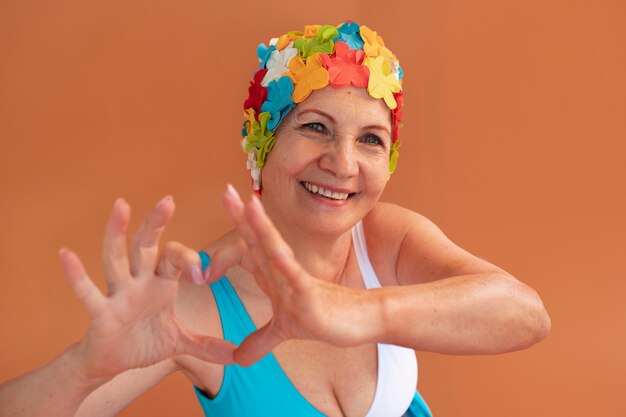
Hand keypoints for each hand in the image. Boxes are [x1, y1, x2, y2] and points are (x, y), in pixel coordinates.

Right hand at [59, 196, 235, 380]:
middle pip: (146, 247)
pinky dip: (75, 275)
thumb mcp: (179, 344)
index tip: (204, 273)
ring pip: (117, 258)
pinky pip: (87, 292)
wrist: (110, 364)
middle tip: (167, 200)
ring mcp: (118, 294)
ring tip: (121, 205)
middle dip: (156, 224)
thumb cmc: (142, 344)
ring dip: (118, 233)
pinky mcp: (100, 312)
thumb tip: (236, 356)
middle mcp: (139, 282)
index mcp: (160, 284)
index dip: (190, 260)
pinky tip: (65, 254)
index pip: (176, 260)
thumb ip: (206, 347)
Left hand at [211, 185, 379, 366]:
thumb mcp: (284, 331)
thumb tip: (238, 360)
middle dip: (241, 216)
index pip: (249, 249)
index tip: (216, 220)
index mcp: (274, 274)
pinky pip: (296, 277)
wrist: (360, 322)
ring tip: (248, 203)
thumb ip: (260, 340)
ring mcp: (296, 280)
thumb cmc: (323, 318)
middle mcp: (283, 271)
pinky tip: (274, 250)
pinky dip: (285, 264)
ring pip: (275, 249)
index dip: (231, 238)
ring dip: (261, 227)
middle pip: (258, 239)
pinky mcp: (310, 294)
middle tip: (226, 191)